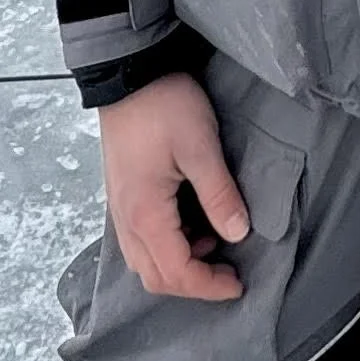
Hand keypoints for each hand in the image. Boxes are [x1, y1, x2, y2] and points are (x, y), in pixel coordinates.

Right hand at [97, 70, 249, 301]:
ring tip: (214, 244)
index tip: (238, 283)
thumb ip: (219, 194)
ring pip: (145, 261)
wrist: (129, 74)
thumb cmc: (164, 105)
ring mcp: (120, 208)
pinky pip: (141, 240)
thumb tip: (238, 234)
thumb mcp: (200, 146)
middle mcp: (125, 219)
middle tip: (229, 272)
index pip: (176, 272)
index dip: (208, 286)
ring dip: (179, 265)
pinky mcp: (124, 195)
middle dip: (193, 284)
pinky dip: (168, 246)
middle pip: (155, 276)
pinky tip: (194, 225)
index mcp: (144, 213)